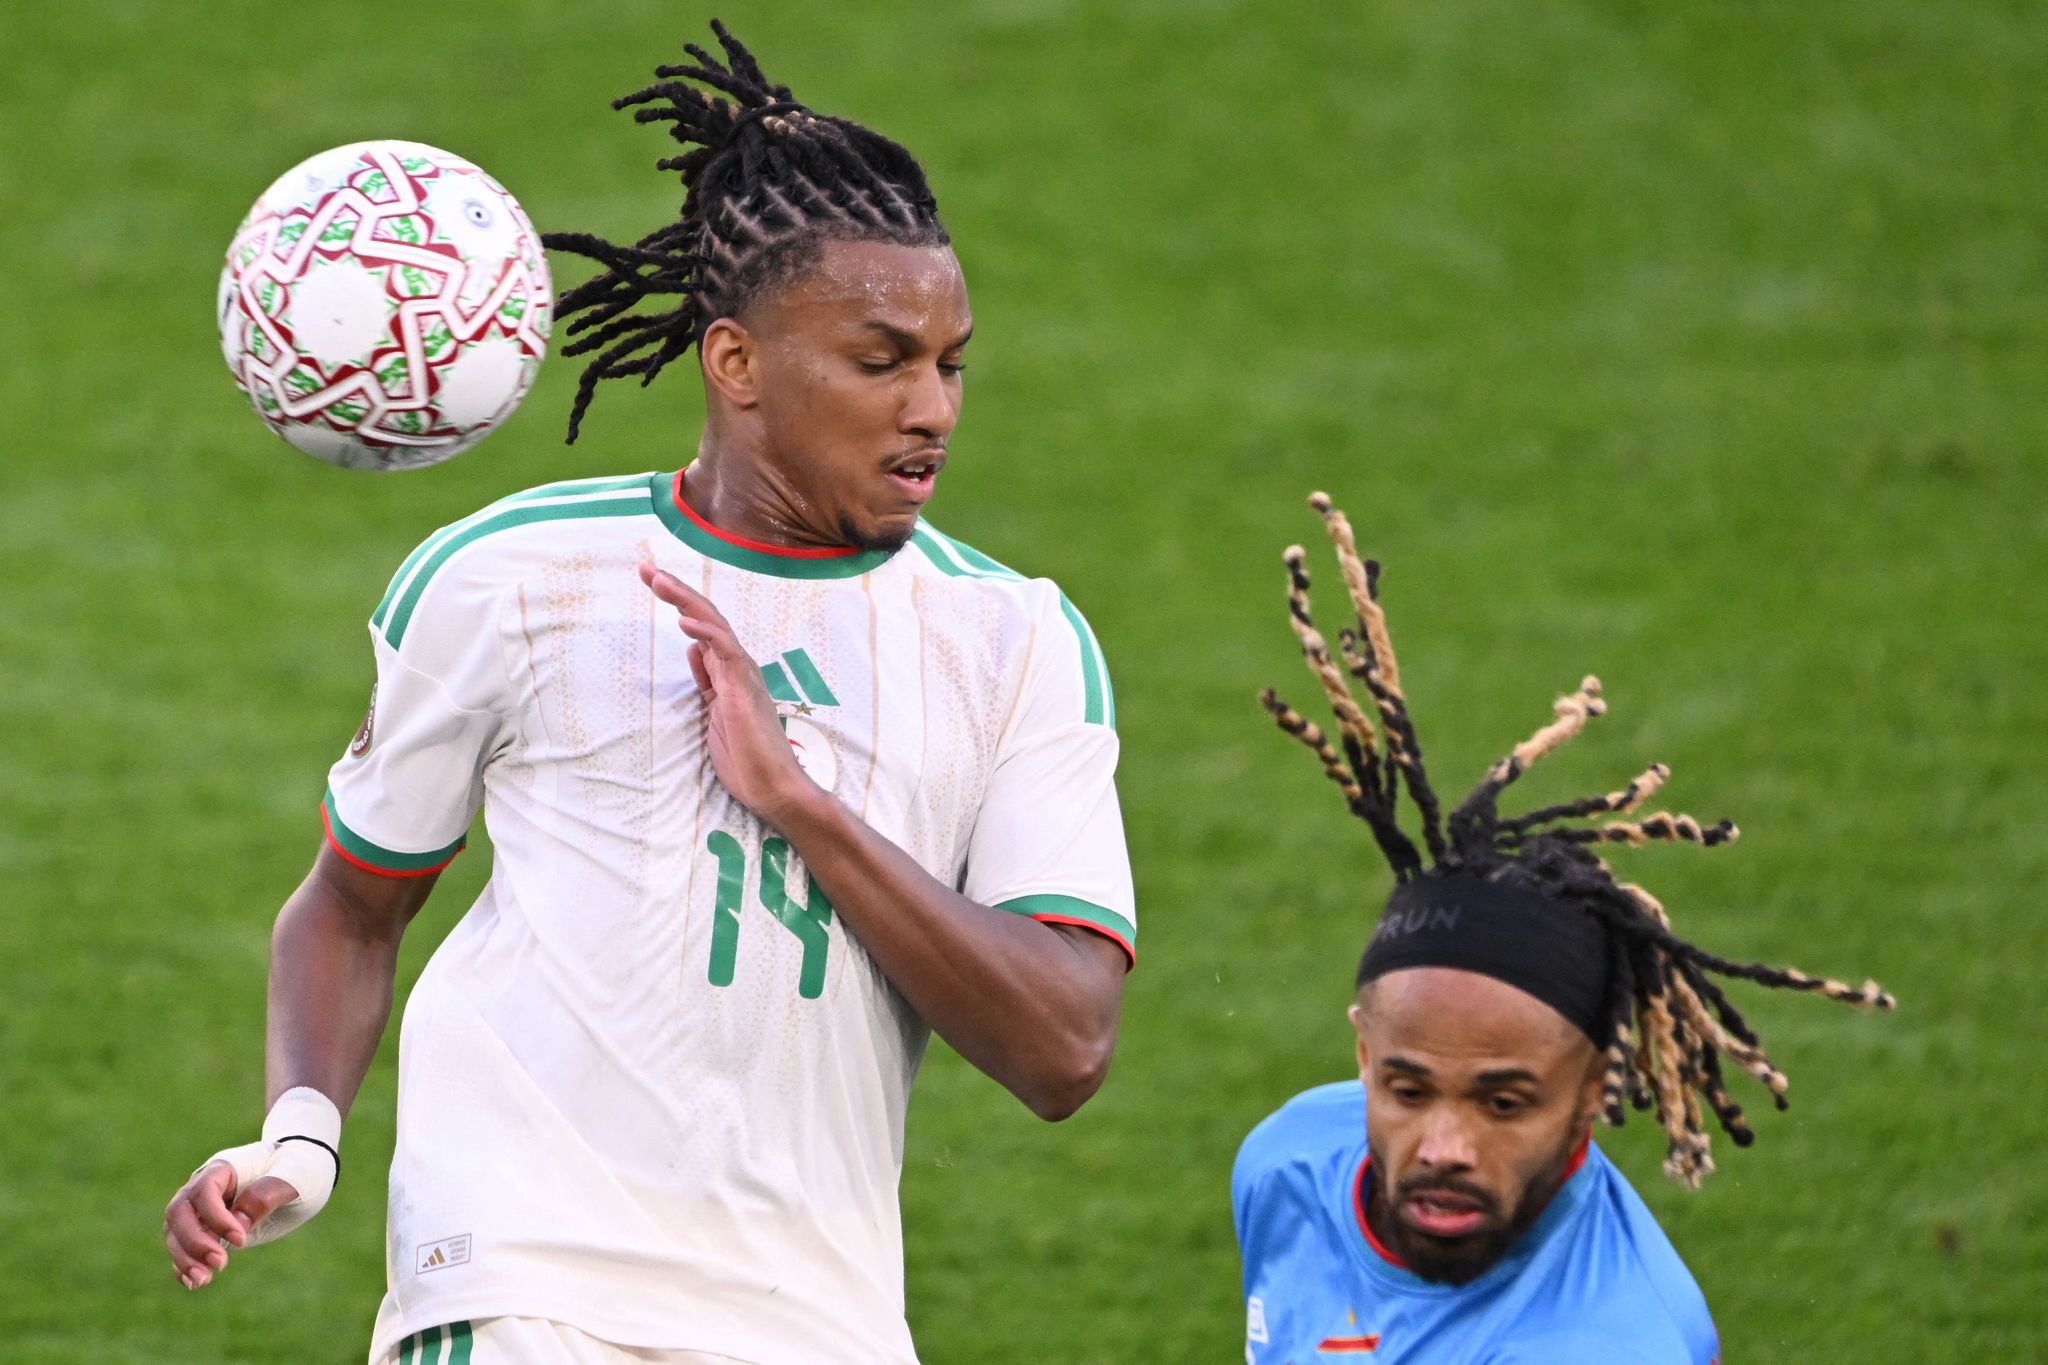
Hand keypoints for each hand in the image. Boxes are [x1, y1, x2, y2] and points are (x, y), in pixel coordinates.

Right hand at [162, 1161, 299, 1289]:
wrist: (303, 1174)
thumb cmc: (300, 1169)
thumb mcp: (296, 1177)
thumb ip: (267, 1194)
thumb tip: (237, 1222)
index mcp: (226, 1167)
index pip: (204, 1192)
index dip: (215, 1217)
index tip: (240, 1240)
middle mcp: (206, 1187)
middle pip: (179, 1212)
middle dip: (194, 1242)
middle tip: (221, 1264)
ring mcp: (203, 1208)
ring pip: (175, 1232)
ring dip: (185, 1258)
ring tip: (203, 1281)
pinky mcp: (207, 1229)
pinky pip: (183, 1246)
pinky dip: (184, 1265)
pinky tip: (194, 1283)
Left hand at [640, 562, 822, 827]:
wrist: (773, 787)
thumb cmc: (746, 759)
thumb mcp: (714, 713)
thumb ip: (706, 682)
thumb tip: (694, 650)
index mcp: (727, 672)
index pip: (701, 626)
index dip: (677, 602)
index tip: (652, 581)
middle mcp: (737, 666)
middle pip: (705, 616)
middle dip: (675, 590)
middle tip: (646, 568)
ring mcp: (743, 675)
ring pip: (713, 624)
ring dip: (685, 599)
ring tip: (657, 579)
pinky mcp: (745, 688)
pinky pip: (725, 652)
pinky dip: (706, 633)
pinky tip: (684, 620)